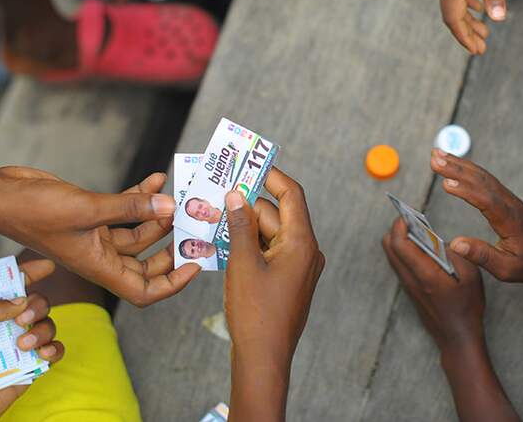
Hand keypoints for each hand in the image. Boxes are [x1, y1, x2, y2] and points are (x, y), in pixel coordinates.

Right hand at [0, 168, 199, 307]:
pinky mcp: (91, 216)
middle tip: (192, 227)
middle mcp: (100, 256)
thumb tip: (169, 208)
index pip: (144, 291)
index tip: (194, 265)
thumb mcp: (88, 209)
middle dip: (171, 247)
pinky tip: (155, 179)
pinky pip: (124, 212)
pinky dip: (141, 198)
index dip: (172, 284)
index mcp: (99, 267)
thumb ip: (129, 209)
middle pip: (147, 264)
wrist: (3, 195)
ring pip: (138, 234)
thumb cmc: (35, 211)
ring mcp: (95, 237)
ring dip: (158, 215)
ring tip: (175, 196)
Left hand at [0, 259, 64, 421]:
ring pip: (47, 325)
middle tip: (23, 319)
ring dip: (43, 329)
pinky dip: (54, 349)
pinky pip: (53, 351)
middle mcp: (2, 328)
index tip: (47, 266)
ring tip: (25, 346)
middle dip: (36, 304)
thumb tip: (21, 298)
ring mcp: (17, 349)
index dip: (27, 273)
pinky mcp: (28, 369)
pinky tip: (43, 355)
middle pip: (34, 302)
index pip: (8, 286)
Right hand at [224, 168, 324, 421]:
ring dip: (246, 225)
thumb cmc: (256, 312)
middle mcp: (306, 252)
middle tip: (220, 191)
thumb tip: (237, 195)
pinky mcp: (287, 282)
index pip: (292, 195)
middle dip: (249, 203)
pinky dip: (250, 244)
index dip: (273, 176)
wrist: (263, 359)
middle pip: (278, 214)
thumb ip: (240, 225)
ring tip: (215, 216)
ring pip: (271, 234)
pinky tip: (224, 242)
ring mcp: (298, 268)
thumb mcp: (243, 262)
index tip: (251, 163)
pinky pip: (269, 252)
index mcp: (302, 243)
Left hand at [383, 217, 484, 350]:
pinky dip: (405, 251)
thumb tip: (438, 239)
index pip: (399, 243)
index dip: (400, 224)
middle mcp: (410, 279)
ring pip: (392, 255)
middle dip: (397, 228)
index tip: (409, 214)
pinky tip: (421, 248)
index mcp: (425, 274)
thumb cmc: (467, 306)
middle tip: (412, 220)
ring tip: (417, 230)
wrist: (458, 337)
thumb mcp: (470, 275)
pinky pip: (399, 264)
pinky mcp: (409, 290)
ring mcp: (407, 286)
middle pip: (389, 246)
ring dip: (400, 240)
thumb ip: (455, 253)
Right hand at [431, 149, 522, 281]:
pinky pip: (482, 177)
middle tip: (434, 160)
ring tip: (436, 155)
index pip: (487, 201)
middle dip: (456, 169)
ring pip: (481, 175)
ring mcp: (506, 197)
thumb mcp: (507, 268)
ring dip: (458, 163)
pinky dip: (466, 168)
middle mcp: (508, 203)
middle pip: (481, 181)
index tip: (446, 183)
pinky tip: (452, 162)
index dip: (466, 191)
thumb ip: (482, 256)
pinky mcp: (503, 195)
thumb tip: (455, 244)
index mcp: (509, 220)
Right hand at [436, 0, 505, 54]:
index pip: (454, 19)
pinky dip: (466, 3)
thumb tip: (497, 20)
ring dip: (468, 18)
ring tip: (485, 31)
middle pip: (452, 15)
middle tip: (482, 48)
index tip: (478, 51)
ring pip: (453, 3)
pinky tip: (479, 6)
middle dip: (467, 32)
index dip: (465, 37)